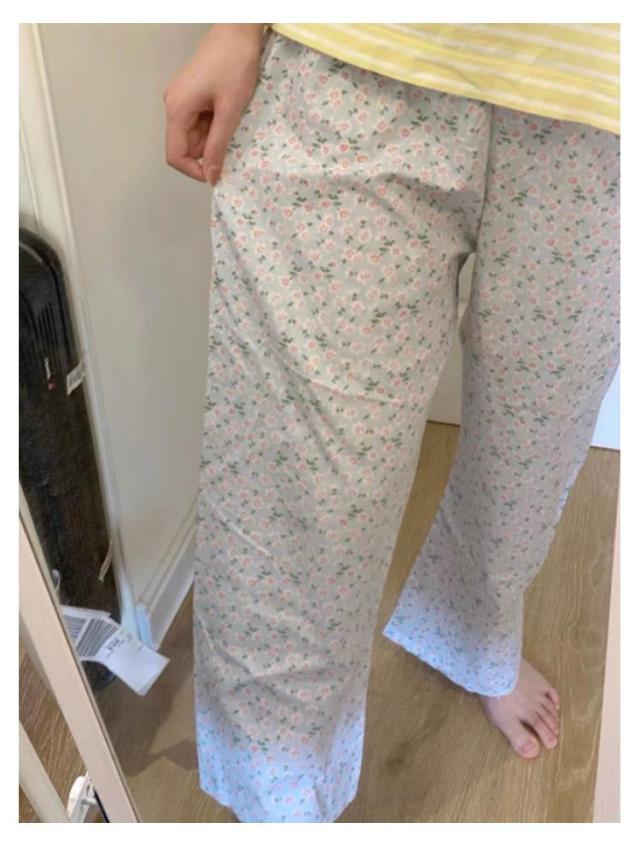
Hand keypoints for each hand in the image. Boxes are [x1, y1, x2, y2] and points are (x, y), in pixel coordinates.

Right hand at [163, 24, 264, 185]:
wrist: (239, 29)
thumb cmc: (234, 63)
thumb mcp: (229, 111)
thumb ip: (217, 146)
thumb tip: (210, 176)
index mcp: (177, 109)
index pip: (175, 155)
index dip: (194, 170)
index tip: (215, 175)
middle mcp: (174, 104)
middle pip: (185, 145)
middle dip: (207, 152)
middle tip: (232, 145)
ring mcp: (182, 97)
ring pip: (195, 134)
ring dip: (213, 138)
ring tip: (233, 123)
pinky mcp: (193, 92)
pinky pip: (200, 120)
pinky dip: (215, 125)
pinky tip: (230, 115)